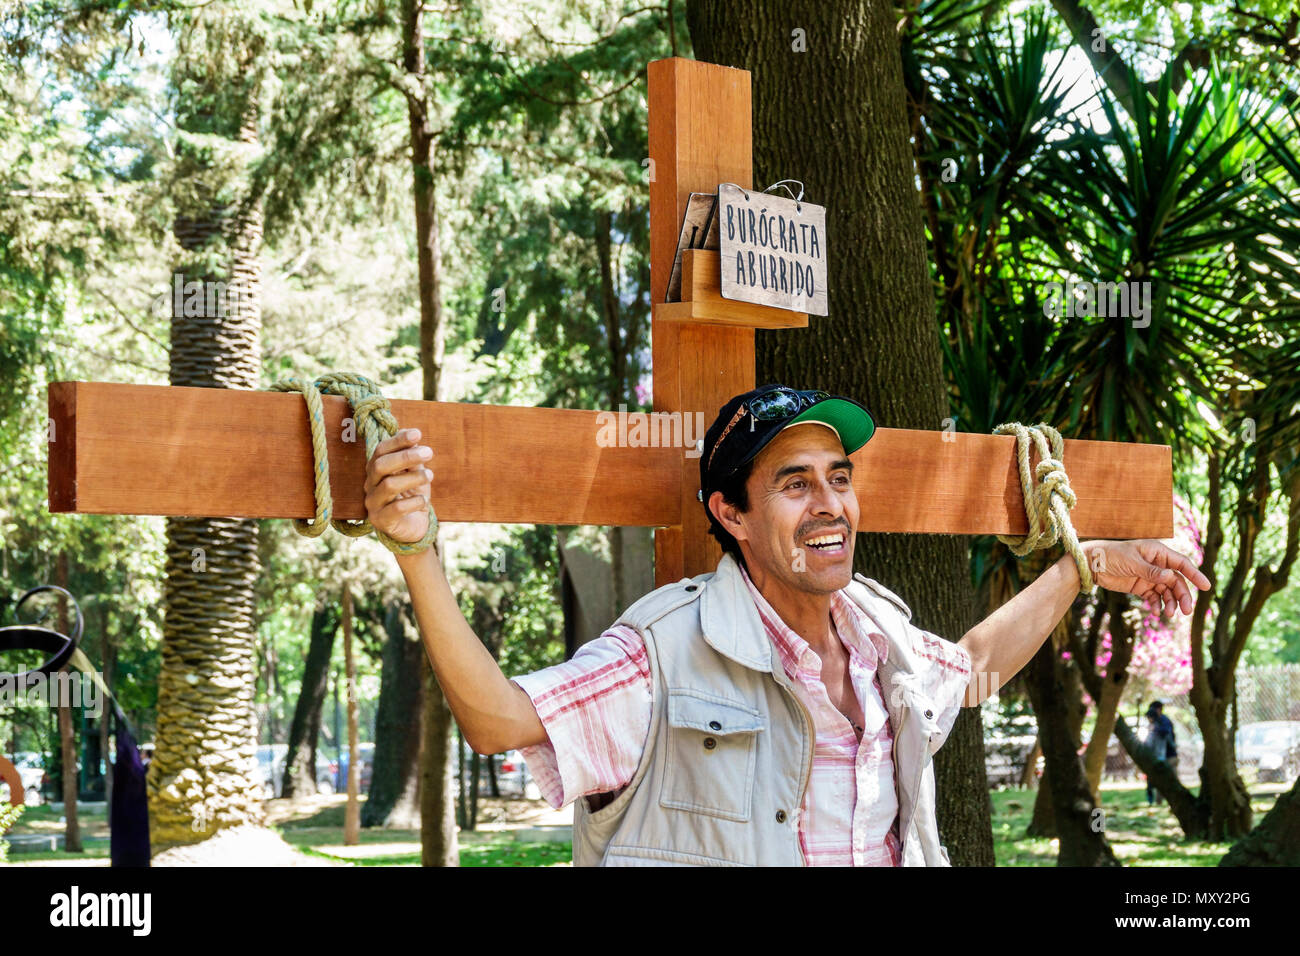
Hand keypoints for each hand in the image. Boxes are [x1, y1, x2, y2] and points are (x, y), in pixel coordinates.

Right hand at [365, 428, 433, 543]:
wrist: (413, 526)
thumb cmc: (412, 494)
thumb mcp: (415, 472)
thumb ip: (413, 456)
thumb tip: (413, 435)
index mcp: (376, 469)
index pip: (380, 450)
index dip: (397, 441)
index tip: (418, 433)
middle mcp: (370, 484)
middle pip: (380, 465)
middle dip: (405, 457)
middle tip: (429, 453)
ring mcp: (373, 503)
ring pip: (389, 486)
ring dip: (413, 478)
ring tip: (430, 476)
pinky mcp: (381, 521)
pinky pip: (396, 509)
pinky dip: (414, 502)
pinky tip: (424, 501)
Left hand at [1080, 539, 1210, 615]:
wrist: (1091, 565)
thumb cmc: (1111, 556)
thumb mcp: (1131, 562)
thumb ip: (1151, 571)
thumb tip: (1170, 576)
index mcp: (1157, 552)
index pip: (1181, 564)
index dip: (1195, 574)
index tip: (1207, 586)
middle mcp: (1157, 564)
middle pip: (1176, 581)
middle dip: (1182, 595)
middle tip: (1186, 610)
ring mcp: (1149, 576)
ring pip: (1167, 591)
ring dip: (1171, 603)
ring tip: (1169, 614)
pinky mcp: (1141, 586)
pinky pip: (1154, 597)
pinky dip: (1157, 604)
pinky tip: (1156, 611)